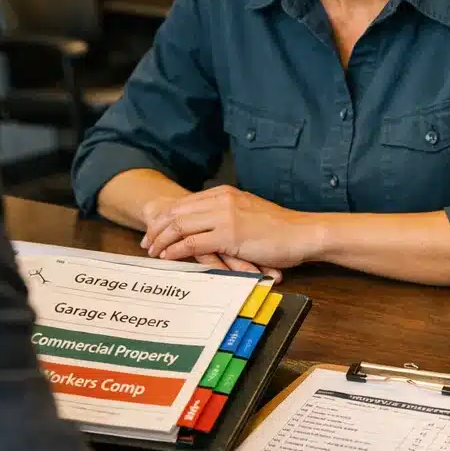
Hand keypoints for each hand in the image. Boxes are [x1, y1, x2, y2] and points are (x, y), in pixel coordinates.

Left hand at [140, 191, 281, 280]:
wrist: (302, 233)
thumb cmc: (280, 227)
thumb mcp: (248, 212)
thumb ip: (227, 213)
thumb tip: (208, 225)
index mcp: (224, 193)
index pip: (184, 203)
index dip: (165, 217)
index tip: (154, 229)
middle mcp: (221, 200)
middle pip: (177, 212)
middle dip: (158, 228)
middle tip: (146, 242)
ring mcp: (225, 216)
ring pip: (181, 226)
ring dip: (163, 240)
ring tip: (153, 251)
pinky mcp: (229, 235)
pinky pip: (193, 243)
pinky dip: (176, 250)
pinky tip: (168, 257)